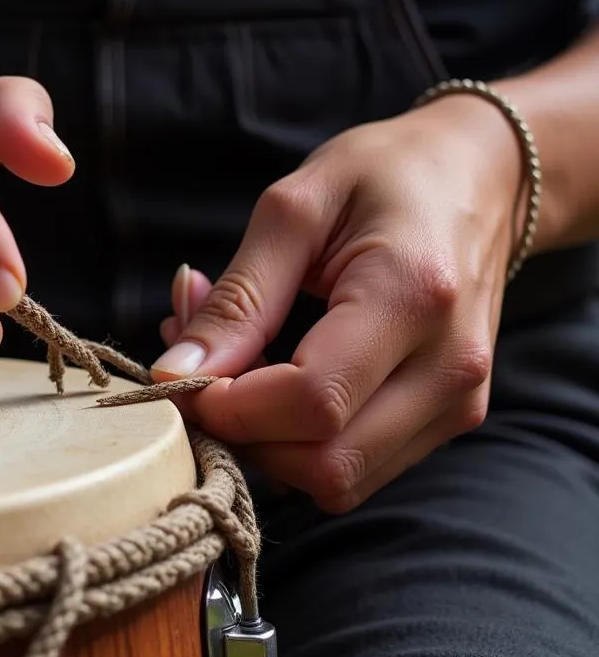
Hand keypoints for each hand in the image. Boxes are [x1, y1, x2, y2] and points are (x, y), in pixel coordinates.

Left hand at [152, 95, 524, 512]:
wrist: (480, 177)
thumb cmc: (385, 175)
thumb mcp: (295, 209)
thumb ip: (238, 298)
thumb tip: (176, 374)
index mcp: (413, 297)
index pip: (313, 403)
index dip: (231, 409)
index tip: (180, 376)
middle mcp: (449, 368)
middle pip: (325, 464)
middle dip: (242, 434)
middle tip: (199, 374)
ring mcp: (458, 403)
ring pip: (338, 481)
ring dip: (266, 443)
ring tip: (238, 371)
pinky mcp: (450, 419)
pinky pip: (358, 467)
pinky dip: (299, 443)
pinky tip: (275, 385)